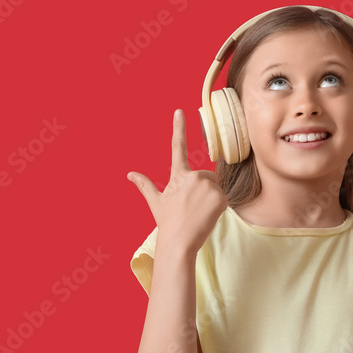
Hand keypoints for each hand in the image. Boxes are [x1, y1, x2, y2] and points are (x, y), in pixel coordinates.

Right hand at [128, 110, 227, 255]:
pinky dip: (218, 207)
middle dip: (203, 189)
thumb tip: (129, 174)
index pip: (177, 147)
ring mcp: (207, 186)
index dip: (178, 128)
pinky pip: (223, 198)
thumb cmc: (167, 223)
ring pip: (215, 188)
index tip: (179, 111)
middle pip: (206, 176)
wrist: (179, 242)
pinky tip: (207, 216)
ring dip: (210, 198)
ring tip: (199, 213)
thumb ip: (145, 185)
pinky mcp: (219, 197)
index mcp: (177, 176)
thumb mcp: (155, 202)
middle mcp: (193, 176)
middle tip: (193, 208)